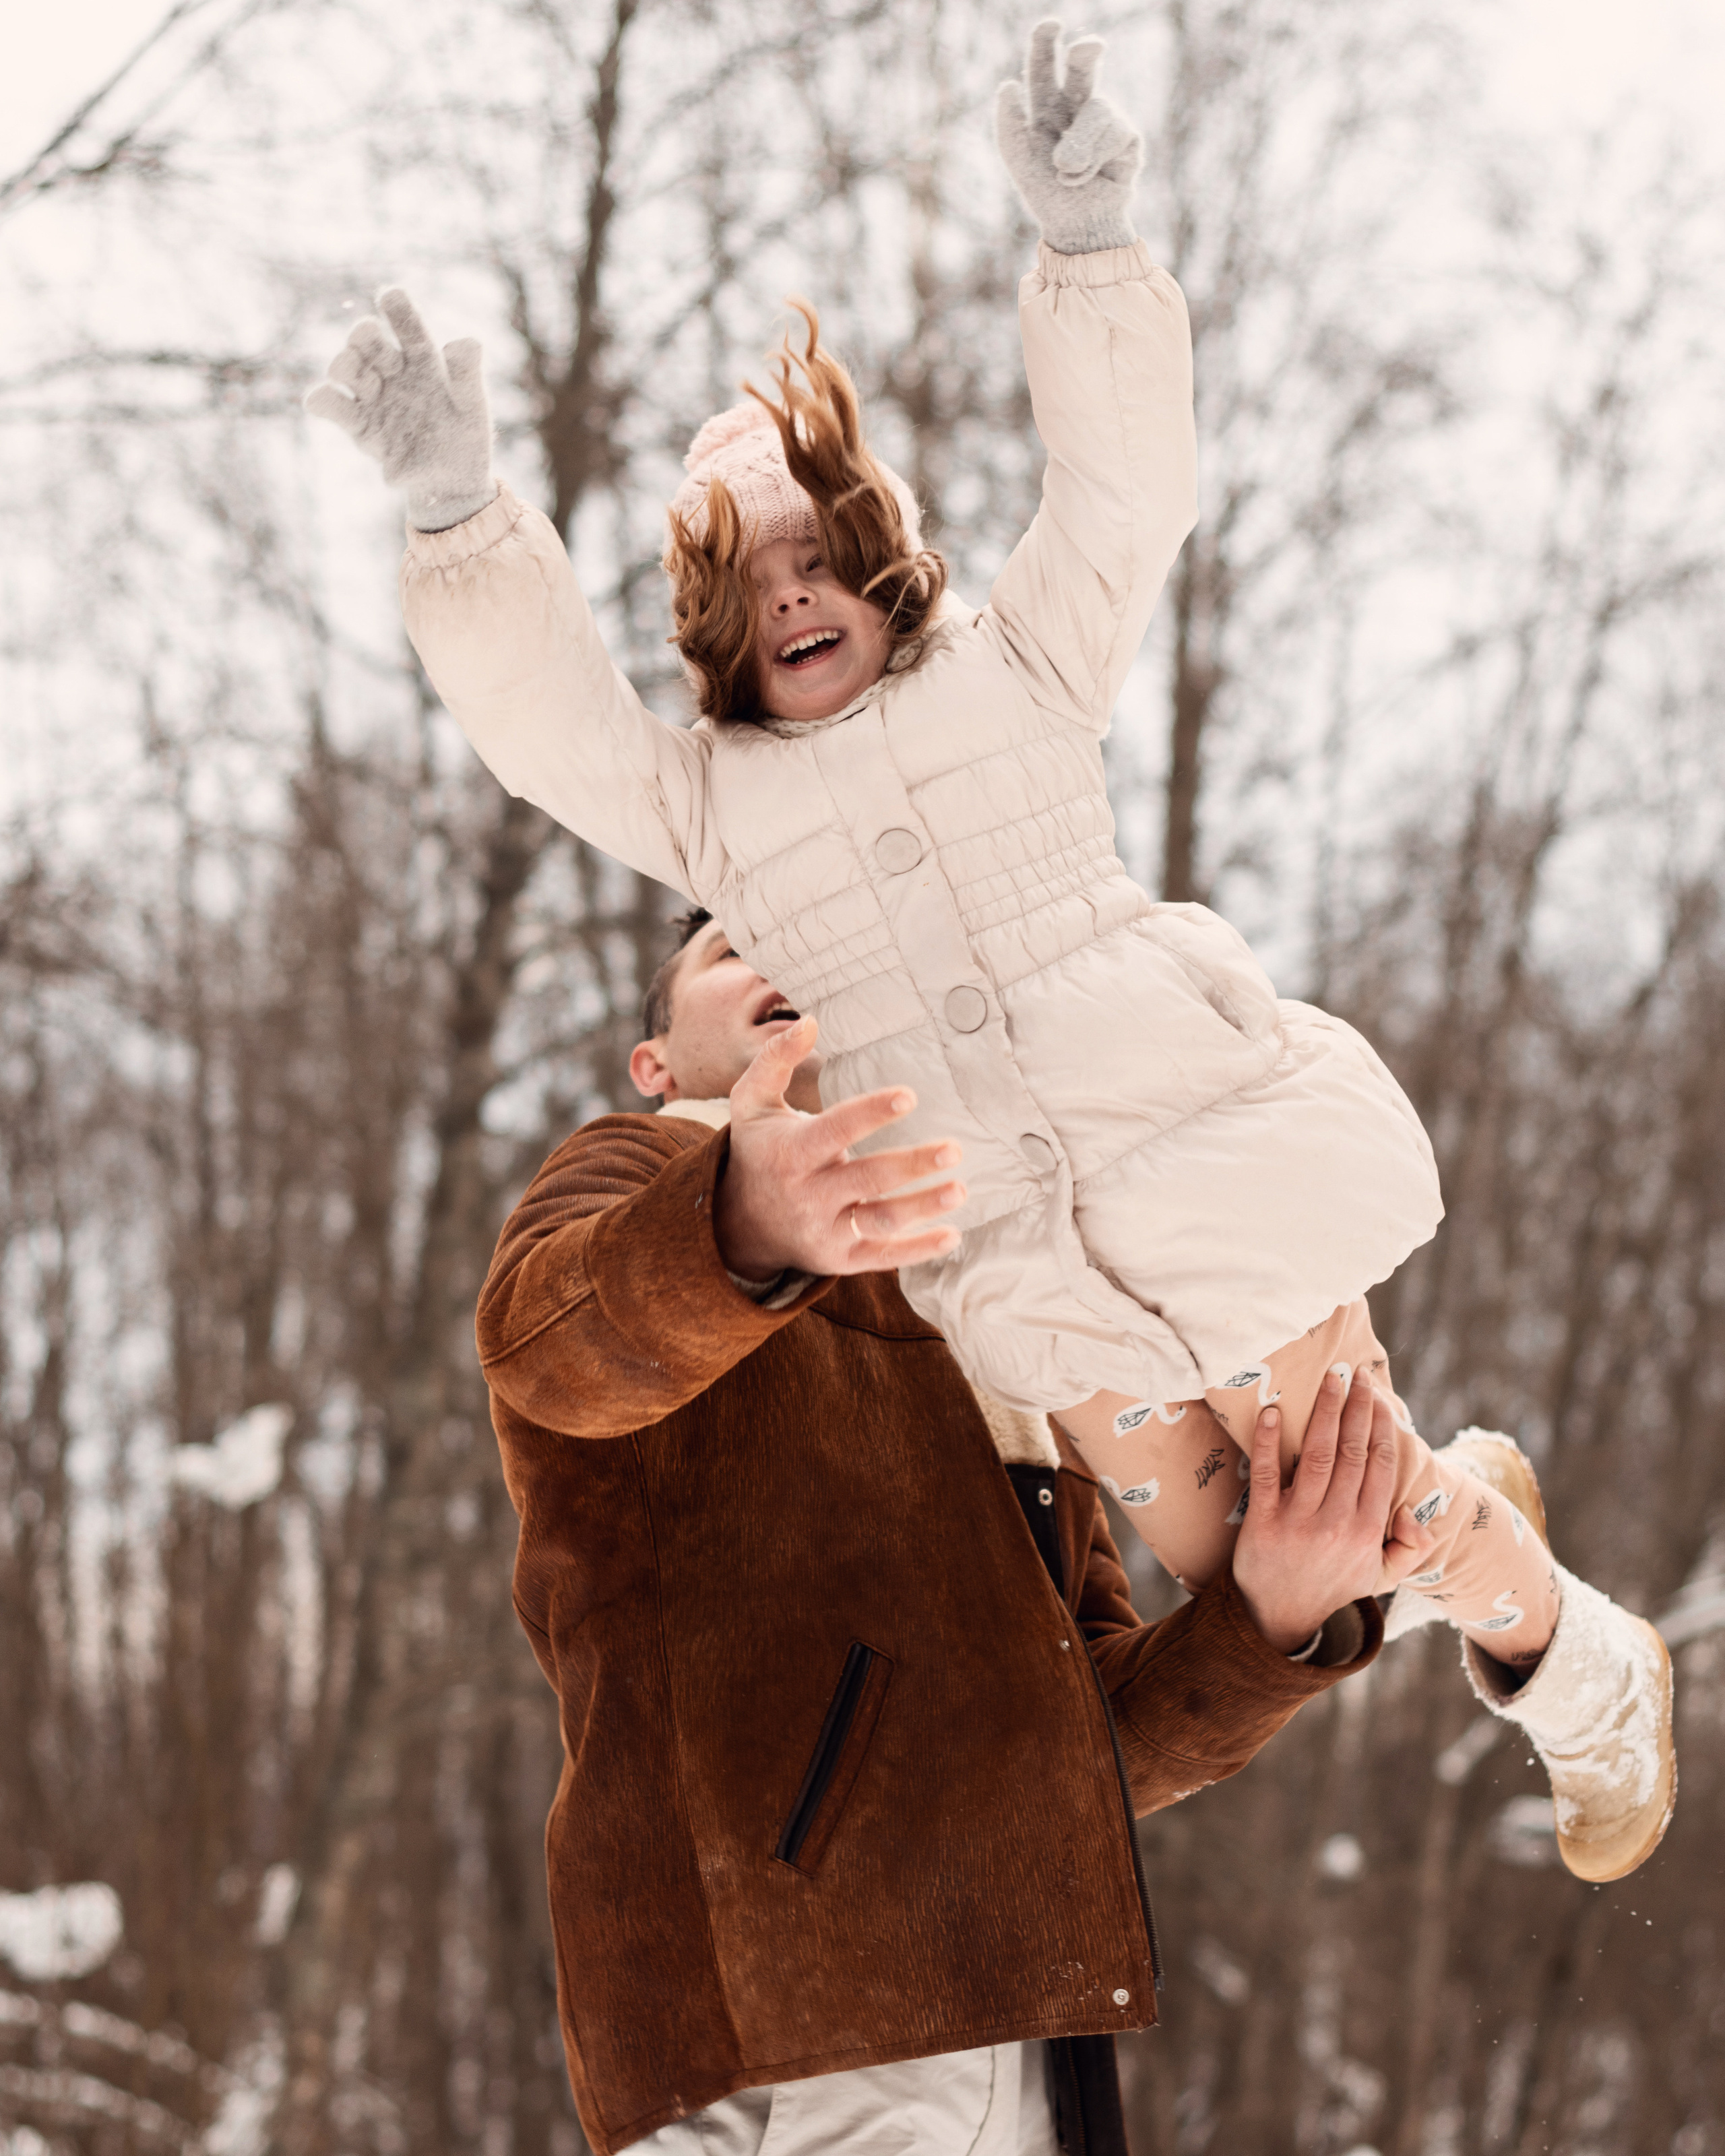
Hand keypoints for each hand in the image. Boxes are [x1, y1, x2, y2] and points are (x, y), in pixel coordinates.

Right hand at [304, 288, 496, 531]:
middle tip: (372, 339)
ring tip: (353, 373)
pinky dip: (322, 401)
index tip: (390, 297)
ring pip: (346, 368)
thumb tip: (468, 342)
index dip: (397, 309)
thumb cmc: (465, 435)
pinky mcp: (360, 426)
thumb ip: (467, 374)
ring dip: (344, 364)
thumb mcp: (472, 405)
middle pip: (368, 340)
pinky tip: (319, 400)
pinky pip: (333, 407)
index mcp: (422, 358)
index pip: (408, 325)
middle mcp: (392, 371)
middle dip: (364, 335)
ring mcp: (372, 396)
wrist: (453, 480)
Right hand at [714, 1016, 964, 1281]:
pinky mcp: (840, 1258)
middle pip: (866, 1177)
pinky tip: (952, 1235)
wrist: (740, 1223)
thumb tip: (809, 1021)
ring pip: (879, 1218)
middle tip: (954, 1149)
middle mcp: (809, 1194)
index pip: (834, 1130)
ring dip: (922, 1207)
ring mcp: (826, 1230)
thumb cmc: (761, 1151)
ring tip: (960, 1189)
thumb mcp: (752, 1104)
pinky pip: (881, 1257)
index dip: (870, 1113)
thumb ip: (775, 1060)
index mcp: (793, 1152)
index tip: (908, 1096)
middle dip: (911, 1164)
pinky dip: (917, 1250)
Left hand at [995, 19, 1142, 255]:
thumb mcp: (1019, 163)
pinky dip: (1095, 161)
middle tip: (1090, 47)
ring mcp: (1105, 120)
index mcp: (1046, 107)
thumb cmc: (1047, 195)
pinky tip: (1090, 177)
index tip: (1050, 25)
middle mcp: (1077, 106)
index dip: (1046, 43)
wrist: (1077, 228)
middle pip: (1083, 68)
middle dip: (1086, 55)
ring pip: (1097, 110)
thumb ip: (1008, 126)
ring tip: (1068, 172)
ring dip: (1079, 147)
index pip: (1043, 68)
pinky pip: (1114, 135)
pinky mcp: (1128, 138)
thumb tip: (1008, 85)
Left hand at [1232, 1366, 1434, 1653]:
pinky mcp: (1262, 1521)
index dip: (1381, 1428)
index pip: (1379, 1467)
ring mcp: (1298, 1521)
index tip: (1380, 1398)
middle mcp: (1336, 1523)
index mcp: (1367, 1531)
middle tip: (1358, 1374)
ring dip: (1325, 1412)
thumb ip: (1409, 1548)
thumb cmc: (1332, 1587)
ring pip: (1317, 1456)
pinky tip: (1273, 1412)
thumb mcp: (1380, 1577)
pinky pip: (1266, 1474)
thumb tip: (1415, 1512)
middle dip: (1357, 1409)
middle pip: (1352, 1453)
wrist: (1278, 1618)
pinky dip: (1269, 1441)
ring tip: (1331, 1379)